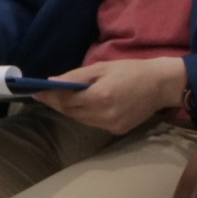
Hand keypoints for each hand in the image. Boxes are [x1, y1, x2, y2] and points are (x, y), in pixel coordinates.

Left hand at [43, 57, 187, 135]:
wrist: (161, 85)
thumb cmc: (131, 70)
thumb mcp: (102, 67)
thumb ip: (76, 76)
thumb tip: (52, 82)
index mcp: (101, 96)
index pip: (66, 100)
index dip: (49, 97)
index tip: (35, 92)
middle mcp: (104, 114)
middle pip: (71, 112)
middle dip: (56, 103)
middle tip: (44, 94)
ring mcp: (111, 125)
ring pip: (80, 119)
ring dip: (69, 109)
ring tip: (61, 99)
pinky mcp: (117, 130)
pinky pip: (93, 123)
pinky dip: (84, 114)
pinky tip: (83, 105)